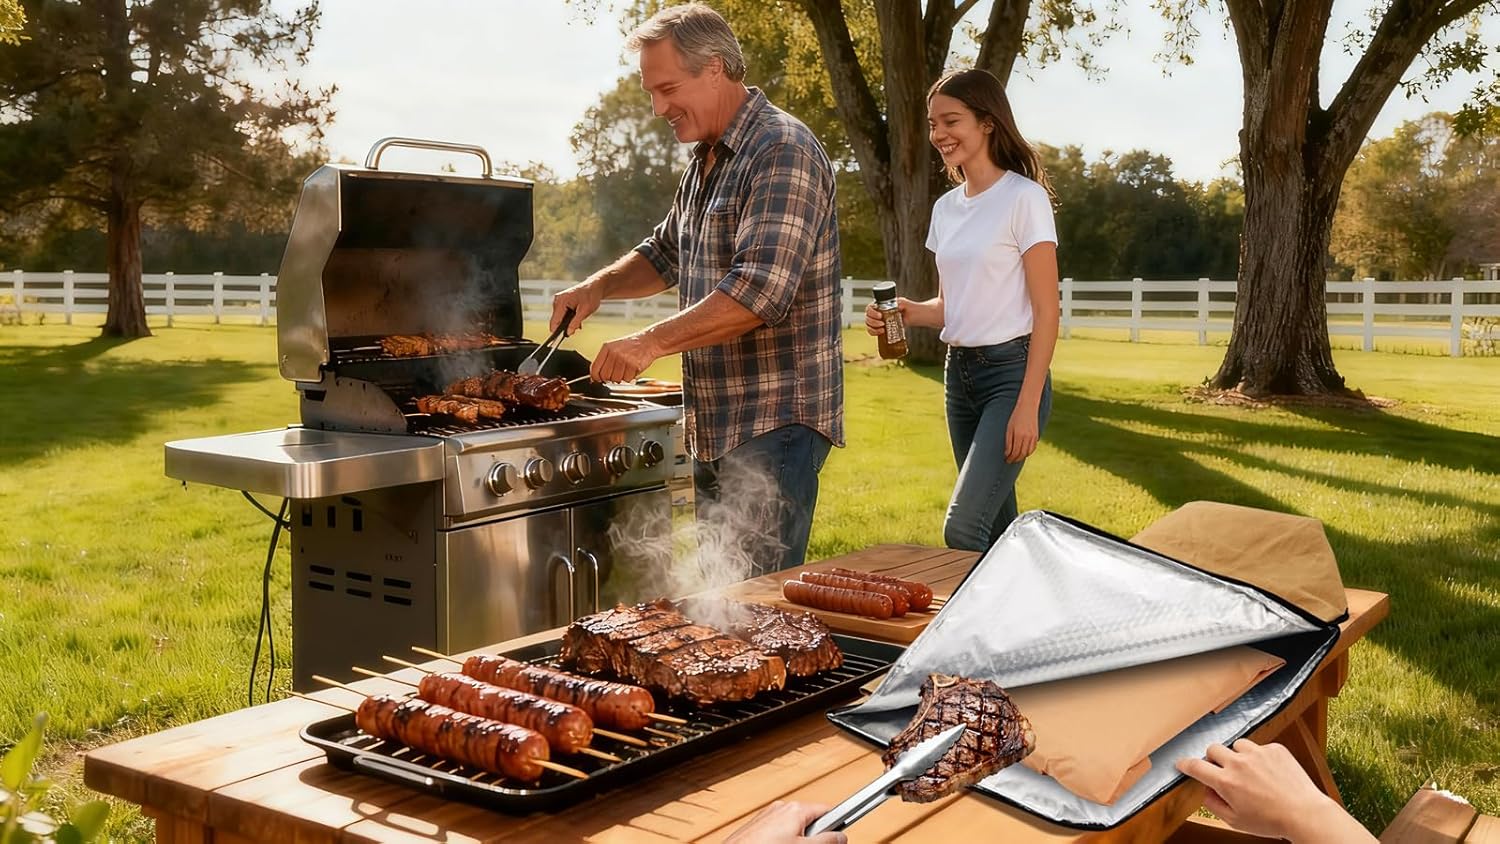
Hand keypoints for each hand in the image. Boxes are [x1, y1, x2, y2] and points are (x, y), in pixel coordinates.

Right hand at [551, 280, 602, 335]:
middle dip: (567, 326)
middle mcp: (557, 301)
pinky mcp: (563, 303)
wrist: (595, 287)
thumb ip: (575, 322)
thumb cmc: (591, 295)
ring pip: (561, 318)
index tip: (558, 340)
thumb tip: (568, 332)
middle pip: (557, 320)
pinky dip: (570, 318)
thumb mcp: (584, 311)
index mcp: (560, 301)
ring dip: (570, 322)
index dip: (556, 331)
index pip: (554, 320)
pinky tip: (578, 317)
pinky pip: (563, 314)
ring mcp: (559, 301)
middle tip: (578, 326)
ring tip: (580, 318)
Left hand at [590, 332, 660, 382]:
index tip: (599, 380)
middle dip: (610, 378)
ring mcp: (624, 359)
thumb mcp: (615, 347)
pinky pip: (627, 379)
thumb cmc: (632, 346)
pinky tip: (632, 369)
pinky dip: (630, 378)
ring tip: (626, 369)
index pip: (595, 368)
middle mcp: (614, 353)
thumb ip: (604, 360)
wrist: (649, 341)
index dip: (596, 377)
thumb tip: (595, 378)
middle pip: (605, 376)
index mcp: (607, 348)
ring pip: (616, 379)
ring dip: (621, 378)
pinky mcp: (633, 365)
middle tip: (616, 374)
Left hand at [723, 801, 846, 843]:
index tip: (841, 837)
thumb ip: (826, 842)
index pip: (829, 812)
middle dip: (815, 839)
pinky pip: (779, 833)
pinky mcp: (758, 827)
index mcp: (796, 809)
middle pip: (812, 822)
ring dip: (798, 842)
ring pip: (795, 830)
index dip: (837, 827)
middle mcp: (781, 808)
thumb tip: (841, 837)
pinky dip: (783, 842)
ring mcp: (768, 817)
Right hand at [864, 297, 913, 336]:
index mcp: (880, 305)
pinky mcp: (880, 328)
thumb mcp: (903, 303)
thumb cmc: (907, 307)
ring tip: (883, 329)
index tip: (880, 316)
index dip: (872, 313)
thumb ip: (898, 303)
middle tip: (882, 324)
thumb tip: (896, 306)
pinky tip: (881, 332)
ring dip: (873, 328)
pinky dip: (874, 332)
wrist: (913, 315)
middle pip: (867, 317)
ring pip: (868, 324)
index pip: (869, 308)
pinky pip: (871, 331)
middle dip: (873, 322)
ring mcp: (878, 321)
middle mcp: (877, 313)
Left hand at [1004, 404, 1039, 462]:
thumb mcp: (1009, 429)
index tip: (1006, 459)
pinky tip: (1023, 453)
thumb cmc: (1015, 417)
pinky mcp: (1037, 436)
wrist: (1028, 407)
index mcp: (1018, 435)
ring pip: (1027, 453)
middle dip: (1015, 459)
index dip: (1010, 457)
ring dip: (1021, 457)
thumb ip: (1008, 442)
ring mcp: (1033, 437)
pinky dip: (1028, 452)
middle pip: (1021, 454)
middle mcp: (1027, 437)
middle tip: (1009, 461)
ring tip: (1015, 458)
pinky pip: (1033, 448)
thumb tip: (1007, 454)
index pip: (1014, 452)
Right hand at [1176, 740, 1374, 842]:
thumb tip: (1206, 791)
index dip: (1185, 764)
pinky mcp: (1275, 749)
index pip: (1196, 766)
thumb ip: (1214, 804)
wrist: (1304, 814)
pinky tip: (1269, 772)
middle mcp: (1239, 764)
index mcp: (1226, 782)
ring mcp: (1258, 754)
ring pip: (1236, 745)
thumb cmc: (1271, 821)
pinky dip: (1260, 757)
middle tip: (1223, 770)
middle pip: (1213, 749)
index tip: (1182, 763)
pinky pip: (1259, 747)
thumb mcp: (1235, 821)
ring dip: (1238, 756)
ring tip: (1250, 771)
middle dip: (1213, 759)